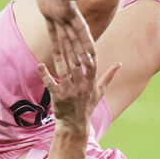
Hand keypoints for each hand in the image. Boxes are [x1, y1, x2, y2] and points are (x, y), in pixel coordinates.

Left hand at [33, 0, 93, 62]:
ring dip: (70, 53)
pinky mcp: (48, 15)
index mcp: (71, 10)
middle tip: (87, 69)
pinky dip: (55, 44)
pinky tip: (57, 55)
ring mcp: (58, 16)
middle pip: (75, 39)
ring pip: (65, 40)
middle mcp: (67, 16)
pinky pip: (52, 33)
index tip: (94, 56)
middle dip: (81, 54)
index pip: (82, 31)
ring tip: (74, 68)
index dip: (88, 44)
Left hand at [37, 7, 119, 130]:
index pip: (92, 63)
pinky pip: (50, 84)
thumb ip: (108, 77)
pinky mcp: (57, 97)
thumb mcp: (99, 92)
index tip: (84, 35)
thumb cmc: (87, 106)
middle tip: (66, 33)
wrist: (74, 125)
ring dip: (58, 57)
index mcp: (91, 83)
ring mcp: (69, 91)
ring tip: (54, 44)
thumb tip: (119, 64)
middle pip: (76, 64)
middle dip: (71, 48)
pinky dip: (45, 74)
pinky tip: (40, 65)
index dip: (88, 49)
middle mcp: (81, 86)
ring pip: (63, 71)